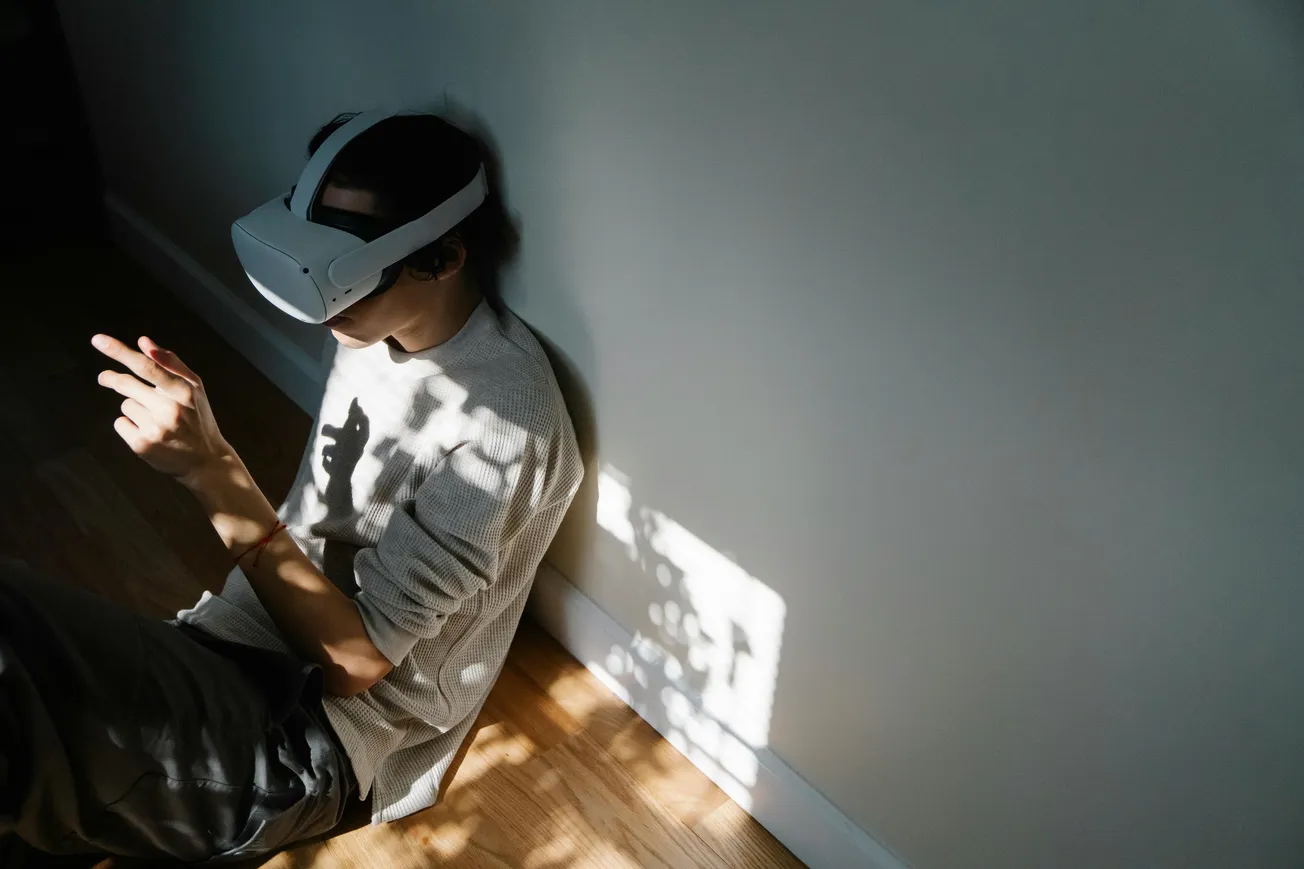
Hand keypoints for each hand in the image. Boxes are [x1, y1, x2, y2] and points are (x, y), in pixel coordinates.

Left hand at [92, 334, 232, 484]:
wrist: (206, 461)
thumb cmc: (198, 417)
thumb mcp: (194, 388)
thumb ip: (170, 363)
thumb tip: (142, 341)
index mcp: (184, 392)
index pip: (147, 367)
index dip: (121, 352)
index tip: (98, 340)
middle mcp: (169, 410)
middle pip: (126, 384)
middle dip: (112, 379)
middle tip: (105, 378)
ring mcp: (155, 429)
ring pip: (125, 405)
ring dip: (133, 407)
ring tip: (154, 420)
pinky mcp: (142, 446)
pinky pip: (121, 423)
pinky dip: (129, 425)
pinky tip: (148, 432)